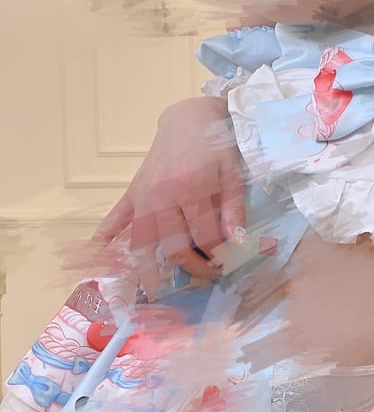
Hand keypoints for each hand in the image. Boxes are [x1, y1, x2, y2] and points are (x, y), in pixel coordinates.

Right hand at [94, 96, 245, 297]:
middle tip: (205, 278)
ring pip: (142, 242)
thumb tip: (236, 241)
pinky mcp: (132, 192)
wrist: (190, 118)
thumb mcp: (234, 173)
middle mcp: (163, 196)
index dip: (218, 255)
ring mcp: (143, 196)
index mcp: (191, 190)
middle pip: (174, 246)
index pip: (205, 237)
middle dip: (191, 268)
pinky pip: (115, 219)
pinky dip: (105, 239)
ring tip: (153, 293)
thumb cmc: (216, 145)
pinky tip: (99, 259)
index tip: (227, 264)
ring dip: (146, 270)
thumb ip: (233, 208)